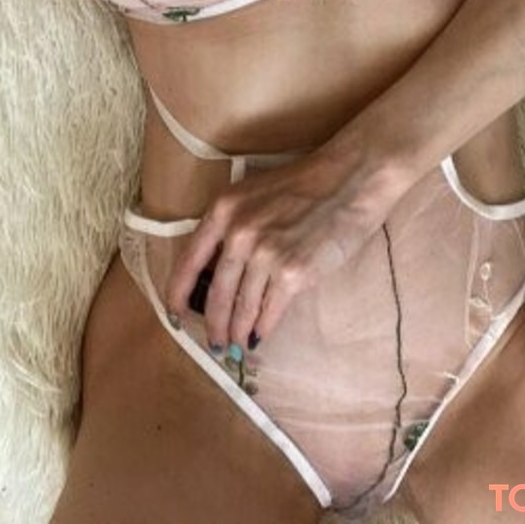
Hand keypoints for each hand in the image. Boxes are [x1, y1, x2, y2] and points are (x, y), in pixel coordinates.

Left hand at [164, 136, 390, 352]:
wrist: (349, 179)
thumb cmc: (304, 185)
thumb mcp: (254, 195)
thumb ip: (232, 226)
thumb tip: (217, 272)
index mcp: (223, 210)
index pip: (188, 261)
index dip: (178, 293)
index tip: (174, 312)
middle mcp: (238, 234)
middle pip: (215, 294)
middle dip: (213, 325)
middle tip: (214, 342)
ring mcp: (265, 255)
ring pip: (242, 308)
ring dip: (237, 331)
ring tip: (236, 344)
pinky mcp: (293, 274)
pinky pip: (270, 312)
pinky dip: (263, 329)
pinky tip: (260, 335)